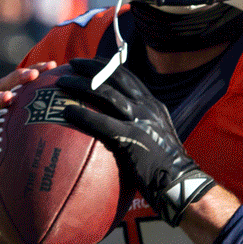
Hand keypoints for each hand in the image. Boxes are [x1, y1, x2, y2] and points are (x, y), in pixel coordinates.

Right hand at [0, 61, 56, 243]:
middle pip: (6, 90)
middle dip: (17, 78)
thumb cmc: (34, 179)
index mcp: (21, 117)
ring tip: (8, 99)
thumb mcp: (54, 159)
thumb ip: (72, 143)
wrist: (5, 207)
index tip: (55, 65)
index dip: (40, 72)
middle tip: (32, 75)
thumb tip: (109, 135)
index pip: (29, 88)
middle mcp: (4, 122)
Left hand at [57, 58, 215, 226]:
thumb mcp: (157, 136)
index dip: (106, 66)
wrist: (180, 181)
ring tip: (62, 83)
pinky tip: (67, 112)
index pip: (127, 76)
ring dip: (81, 85)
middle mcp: (146, 106)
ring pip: (105, 93)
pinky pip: (101, 122)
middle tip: (70, 64)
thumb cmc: (166, 166)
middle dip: (90, 66)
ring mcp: (139, 120)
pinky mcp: (130, 138)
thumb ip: (141, 125)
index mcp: (152, 104)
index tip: (89, 62)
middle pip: (114, 77)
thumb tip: (119, 126)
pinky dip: (82, 114)